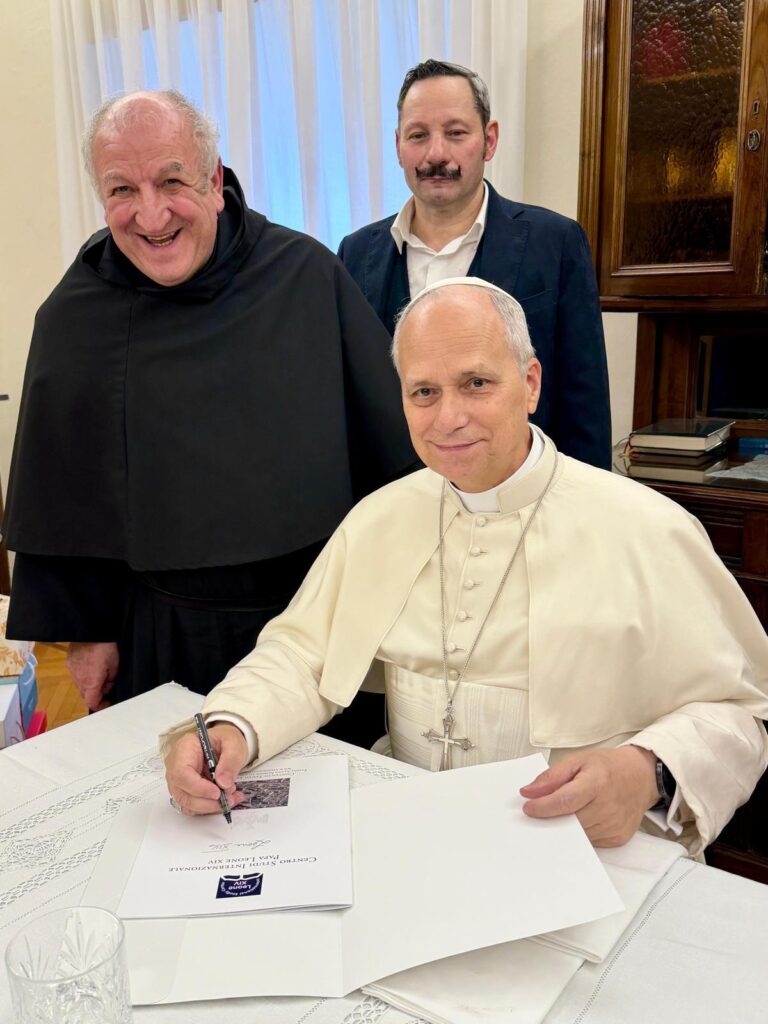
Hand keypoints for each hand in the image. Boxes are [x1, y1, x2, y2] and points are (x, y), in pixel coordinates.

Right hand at [66, 642, 118, 710]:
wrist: (89, 631)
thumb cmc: (104, 647)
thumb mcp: (115, 664)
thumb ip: (111, 678)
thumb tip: (108, 684)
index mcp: (91, 682)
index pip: (91, 702)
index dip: (100, 706)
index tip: (106, 703)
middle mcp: (79, 679)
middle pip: (85, 695)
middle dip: (96, 694)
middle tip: (106, 685)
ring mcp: (72, 671)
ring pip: (80, 685)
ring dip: (89, 684)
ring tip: (100, 673)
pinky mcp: (69, 662)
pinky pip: (76, 674)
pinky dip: (83, 675)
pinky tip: (91, 666)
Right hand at [165, 723, 248, 815]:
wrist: (224, 744)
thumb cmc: (225, 740)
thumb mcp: (233, 743)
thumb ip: (230, 760)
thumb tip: (223, 783)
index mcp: (185, 748)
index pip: (181, 772)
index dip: (197, 787)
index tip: (217, 792)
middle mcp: (176, 765)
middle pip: (182, 792)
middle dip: (207, 802)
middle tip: (229, 799)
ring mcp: (179, 780)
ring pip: (187, 803)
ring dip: (210, 807)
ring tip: (231, 798)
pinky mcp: (186, 791)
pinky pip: (193, 807)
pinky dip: (210, 808)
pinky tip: (226, 800)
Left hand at [519, 746, 658, 847]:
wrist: (641, 776)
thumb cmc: (608, 767)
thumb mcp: (578, 760)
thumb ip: (552, 776)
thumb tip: (528, 792)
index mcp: (597, 782)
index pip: (565, 801)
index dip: (543, 807)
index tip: (528, 808)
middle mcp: (608, 807)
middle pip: (569, 821)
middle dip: (550, 819)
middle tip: (539, 813)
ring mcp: (614, 826)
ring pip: (577, 835)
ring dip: (564, 827)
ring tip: (563, 813)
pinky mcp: (618, 838)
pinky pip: (589, 842)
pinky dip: (580, 833)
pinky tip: (581, 819)